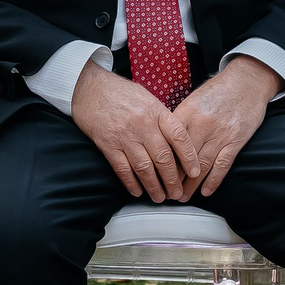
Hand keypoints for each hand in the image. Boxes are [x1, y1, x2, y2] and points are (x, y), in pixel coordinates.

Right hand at [70, 62, 198, 202]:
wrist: (89, 87)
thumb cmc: (119, 92)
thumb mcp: (147, 98)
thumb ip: (161, 118)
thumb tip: (176, 141)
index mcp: (156, 111)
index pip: (179, 137)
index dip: (190, 157)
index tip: (195, 172)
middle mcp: (142, 124)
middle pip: (163, 158)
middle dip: (172, 180)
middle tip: (177, 194)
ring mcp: (124, 136)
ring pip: (144, 168)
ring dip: (154, 186)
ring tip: (160, 197)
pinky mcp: (107, 144)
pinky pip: (122, 169)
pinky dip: (131, 183)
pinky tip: (137, 191)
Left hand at [168, 57, 280, 198]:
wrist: (247, 81)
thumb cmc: (218, 90)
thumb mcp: (193, 100)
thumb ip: (179, 120)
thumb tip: (163, 139)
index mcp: (186, 112)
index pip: (169, 143)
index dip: (161, 162)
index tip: (154, 175)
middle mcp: (201, 124)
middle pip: (183, 157)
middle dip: (173, 178)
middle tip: (165, 192)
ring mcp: (219, 133)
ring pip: (201, 165)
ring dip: (191, 184)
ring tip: (182, 196)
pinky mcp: (236, 140)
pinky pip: (222, 164)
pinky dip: (213, 180)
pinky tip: (205, 191)